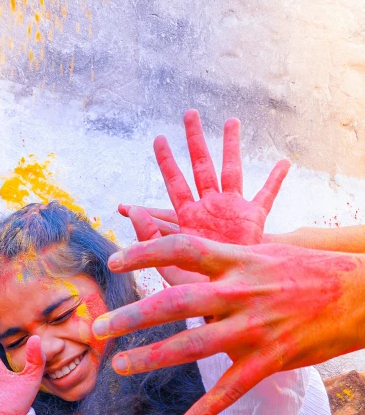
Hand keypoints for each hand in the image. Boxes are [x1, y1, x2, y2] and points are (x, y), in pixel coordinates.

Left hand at [92, 216, 364, 414]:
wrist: (360, 292)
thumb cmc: (308, 271)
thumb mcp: (264, 255)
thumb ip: (223, 264)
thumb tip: (181, 268)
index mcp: (238, 261)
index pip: (181, 248)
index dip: (144, 252)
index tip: (113, 261)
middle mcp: (241, 292)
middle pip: (175, 302)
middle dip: (132, 316)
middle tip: (97, 328)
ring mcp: (256, 326)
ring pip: (194, 345)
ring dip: (152, 357)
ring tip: (120, 366)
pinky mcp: (272, 357)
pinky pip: (233, 387)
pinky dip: (207, 408)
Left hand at [117, 110, 289, 285]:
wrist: (224, 300)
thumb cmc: (195, 288)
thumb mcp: (166, 259)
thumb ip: (149, 234)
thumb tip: (131, 211)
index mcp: (188, 216)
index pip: (174, 184)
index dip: (166, 163)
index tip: (158, 140)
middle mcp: (209, 208)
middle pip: (201, 166)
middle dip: (195, 141)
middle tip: (189, 114)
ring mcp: (231, 211)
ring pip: (232, 170)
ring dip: (231, 147)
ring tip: (231, 122)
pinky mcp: (253, 219)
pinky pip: (266, 195)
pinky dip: (275, 180)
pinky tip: (284, 162)